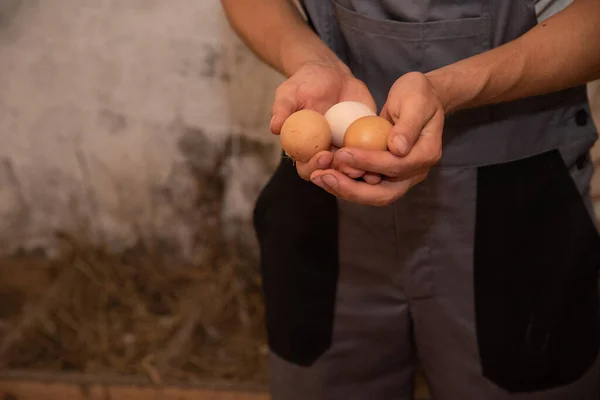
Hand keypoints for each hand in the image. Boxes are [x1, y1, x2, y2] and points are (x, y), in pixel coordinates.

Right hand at [270, 61, 380, 182]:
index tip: (325, 155)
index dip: (315, 167)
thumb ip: (283, 110)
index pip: (307, 168)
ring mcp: (346, 150)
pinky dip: (379, 156)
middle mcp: (325, 154)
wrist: (329, 73)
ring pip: (354, 169)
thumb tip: (275, 127)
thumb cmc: (304, 84)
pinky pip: (372, 153)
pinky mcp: (364, 142)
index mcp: (304, 150)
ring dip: (363, 171)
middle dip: (342, 173)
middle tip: (352, 165)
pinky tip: (387, 154)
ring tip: (372, 168)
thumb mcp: (290, 93)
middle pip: (333, 175)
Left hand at [310, 72, 444, 205]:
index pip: (395, 166)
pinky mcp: (385, 174)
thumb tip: (398, 148)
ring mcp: (400, 176)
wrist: (419, 99)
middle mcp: (414, 172)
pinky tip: (324, 174)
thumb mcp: (415, 100)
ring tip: (319, 178)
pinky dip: (344, 182)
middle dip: (352, 189)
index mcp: (425, 155)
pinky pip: (364, 184)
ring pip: (371, 194)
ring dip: (344, 189)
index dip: (369, 162)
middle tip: (325, 177)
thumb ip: (408, 125)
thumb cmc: (418, 94)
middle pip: (383, 193)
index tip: (343, 152)